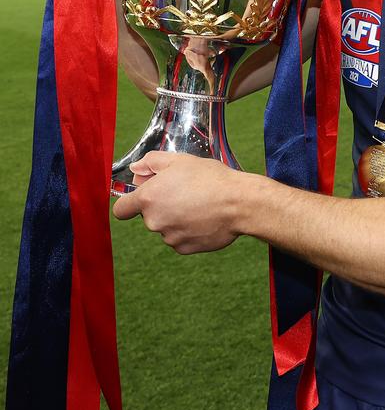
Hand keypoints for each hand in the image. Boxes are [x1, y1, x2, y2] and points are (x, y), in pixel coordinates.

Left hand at [112, 152, 243, 254]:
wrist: (238, 203)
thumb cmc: (210, 178)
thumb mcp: (180, 160)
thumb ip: (151, 162)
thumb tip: (136, 169)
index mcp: (148, 198)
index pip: (121, 209)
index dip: (130, 203)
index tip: (143, 198)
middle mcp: (154, 221)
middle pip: (148, 216)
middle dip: (162, 206)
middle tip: (184, 192)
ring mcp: (169, 237)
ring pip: (166, 227)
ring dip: (176, 218)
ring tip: (199, 205)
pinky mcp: (184, 248)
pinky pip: (180, 239)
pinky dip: (188, 231)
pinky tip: (204, 218)